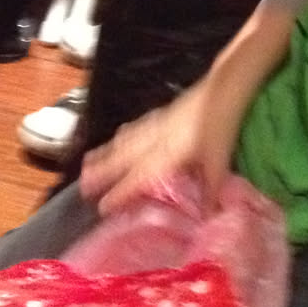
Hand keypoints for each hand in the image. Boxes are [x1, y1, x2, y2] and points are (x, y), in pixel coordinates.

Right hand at [79, 80, 236, 215]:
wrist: (224, 87)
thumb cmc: (221, 125)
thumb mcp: (218, 162)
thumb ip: (210, 192)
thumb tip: (209, 219)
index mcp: (167, 154)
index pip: (138, 178)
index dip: (120, 193)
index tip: (102, 207)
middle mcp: (156, 139)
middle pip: (123, 157)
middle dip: (102, 171)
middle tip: (83, 184)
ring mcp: (157, 123)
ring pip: (126, 141)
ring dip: (107, 152)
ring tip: (89, 161)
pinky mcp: (164, 112)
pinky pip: (136, 126)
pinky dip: (125, 133)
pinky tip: (121, 133)